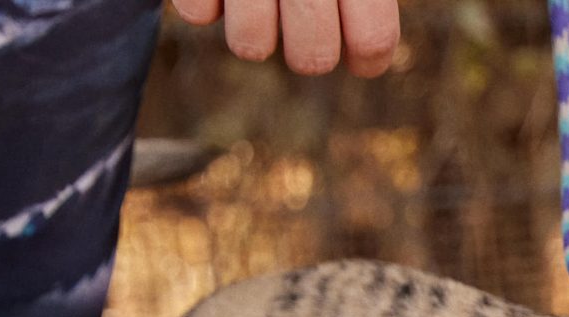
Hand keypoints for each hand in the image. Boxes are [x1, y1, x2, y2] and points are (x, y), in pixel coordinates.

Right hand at [171, 0, 398, 76]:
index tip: (358, 52)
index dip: (368, 58)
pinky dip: (202, 4)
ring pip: (250, 46)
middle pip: (312, 58)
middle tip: (300, 22)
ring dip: (252, 31)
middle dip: (308, 52)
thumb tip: (369, 44)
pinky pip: (195, 15)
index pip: (373, 40)